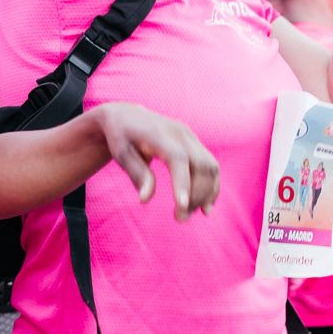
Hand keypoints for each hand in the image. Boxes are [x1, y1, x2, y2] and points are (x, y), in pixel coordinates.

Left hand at [97, 104, 220, 219]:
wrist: (127, 115)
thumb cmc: (120, 136)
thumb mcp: (121, 154)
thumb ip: (136, 174)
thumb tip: (145, 199)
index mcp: (159, 133)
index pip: (178, 158)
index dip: (183, 182)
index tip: (181, 207)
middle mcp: (180, 132)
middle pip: (201, 165)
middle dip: (196, 195)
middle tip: (180, 218)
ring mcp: (191, 137)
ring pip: (211, 166)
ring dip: (206, 193)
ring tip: (188, 214)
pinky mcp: (195, 143)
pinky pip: (211, 166)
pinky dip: (211, 186)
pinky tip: (204, 206)